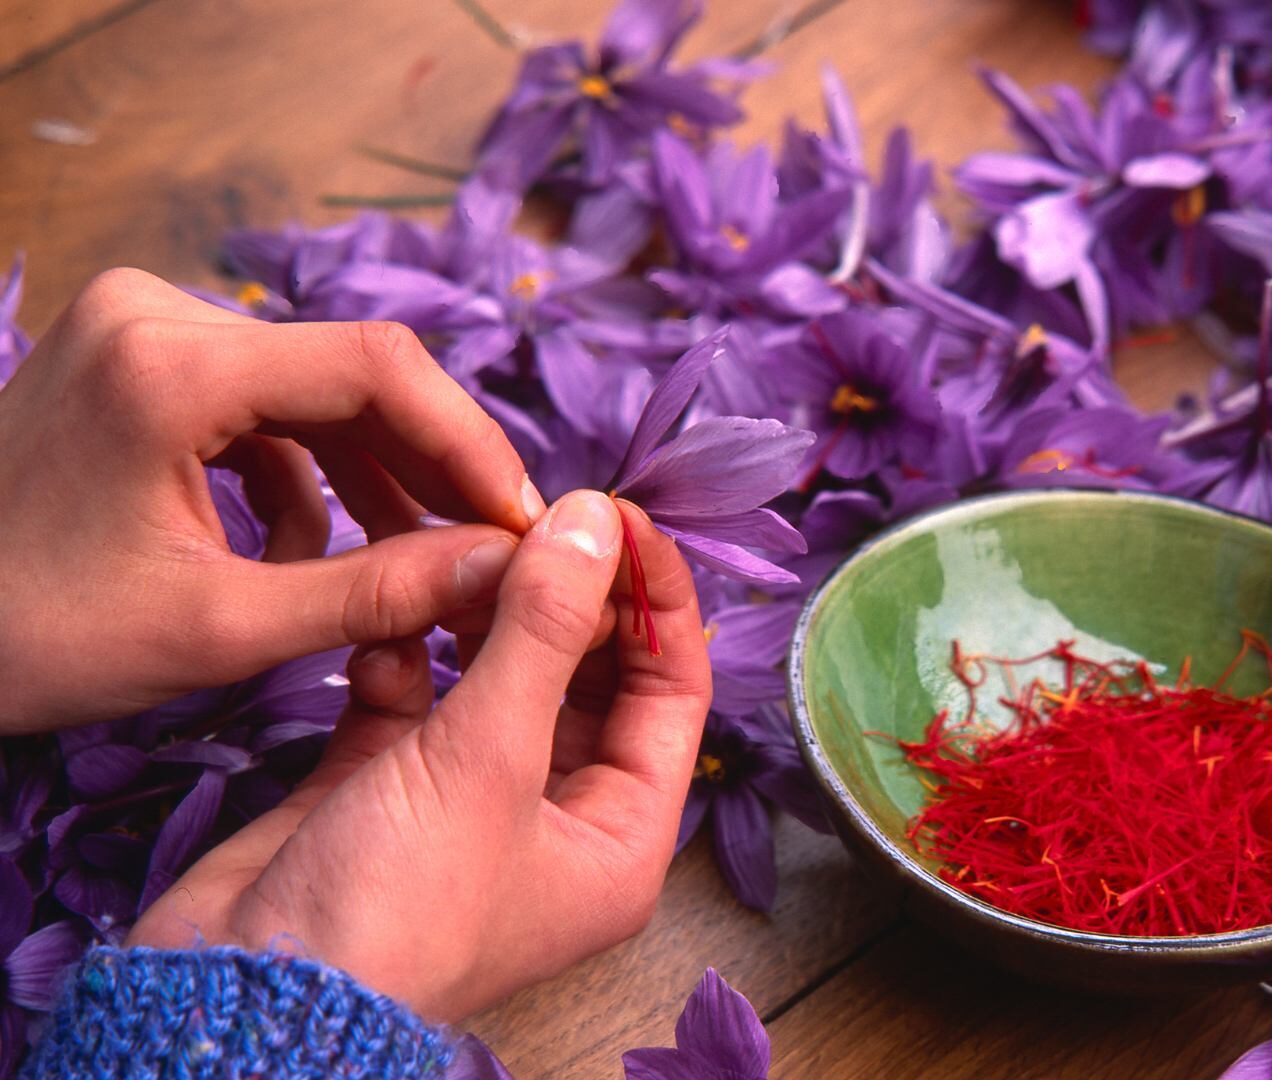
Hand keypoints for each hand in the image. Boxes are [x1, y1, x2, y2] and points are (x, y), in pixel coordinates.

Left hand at [0, 268, 543, 728]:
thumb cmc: (32, 638)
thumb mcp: (219, 630)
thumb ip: (377, 594)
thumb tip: (506, 571)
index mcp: (169, 364)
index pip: (376, 367)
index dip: (470, 443)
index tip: (524, 522)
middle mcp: (156, 314)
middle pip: (354, 372)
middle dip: (432, 467)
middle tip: (494, 549)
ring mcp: (141, 328)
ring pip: (316, 391)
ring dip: (376, 477)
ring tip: (413, 566)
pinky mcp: (136, 358)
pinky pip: (264, 404)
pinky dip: (307, 474)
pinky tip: (310, 551)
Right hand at [126, 492, 712, 1020]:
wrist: (243, 994)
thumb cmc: (395, 909)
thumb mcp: (491, 757)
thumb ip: (545, 630)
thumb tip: (597, 521)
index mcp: (620, 836)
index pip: (672, 690)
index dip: (653, 599)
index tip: (619, 514)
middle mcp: (556, 818)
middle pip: (587, 676)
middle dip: (560, 597)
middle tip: (525, 521)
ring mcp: (469, 800)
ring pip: (497, 677)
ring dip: (477, 615)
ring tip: (453, 555)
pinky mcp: (386, 785)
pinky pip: (415, 697)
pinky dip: (402, 657)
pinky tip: (383, 633)